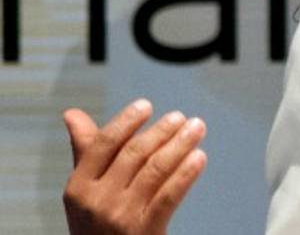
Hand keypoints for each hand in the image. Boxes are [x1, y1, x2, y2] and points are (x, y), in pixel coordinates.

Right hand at [62, 99, 207, 234]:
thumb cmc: (96, 225)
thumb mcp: (85, 191)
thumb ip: (86, 152)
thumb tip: (72, 114)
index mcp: (78, 187)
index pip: (103, 144)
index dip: (126, 121)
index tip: (146, 105)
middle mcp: (97, 200)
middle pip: (134, 154)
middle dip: (161, 131)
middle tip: (181, 117)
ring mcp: (122, 216)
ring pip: (156, 170)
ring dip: (180, 144)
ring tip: (196, 129)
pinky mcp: (146, 230)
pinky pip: (170, 194)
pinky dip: (186, 173)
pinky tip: (199, 157)